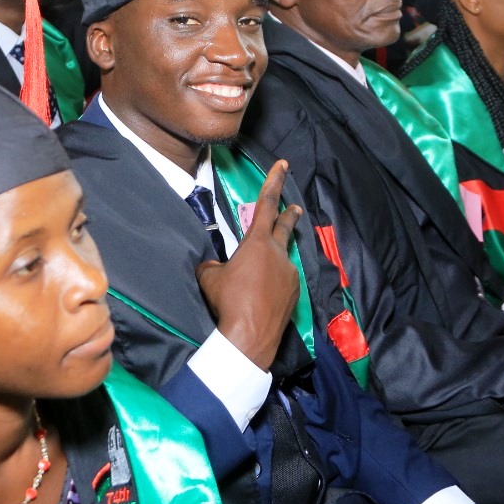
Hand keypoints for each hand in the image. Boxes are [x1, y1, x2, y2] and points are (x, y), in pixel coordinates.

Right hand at [197, 159, 303, 368]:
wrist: (248, 338)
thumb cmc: (226, 301)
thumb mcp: (208, 277)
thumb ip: (213, 264)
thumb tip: (215, 265)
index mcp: (257, 242)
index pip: (266, 203)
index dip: (274, 181)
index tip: (283, 165)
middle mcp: (278, 254)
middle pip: (286, 226)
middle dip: (289, 214)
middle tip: (295, 207)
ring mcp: (290, 275)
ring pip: (282, 259)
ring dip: (274, 259)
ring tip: (260, 273)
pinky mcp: (294, 295)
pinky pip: (283, 281)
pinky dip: (274, 283)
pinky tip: (263, 297)